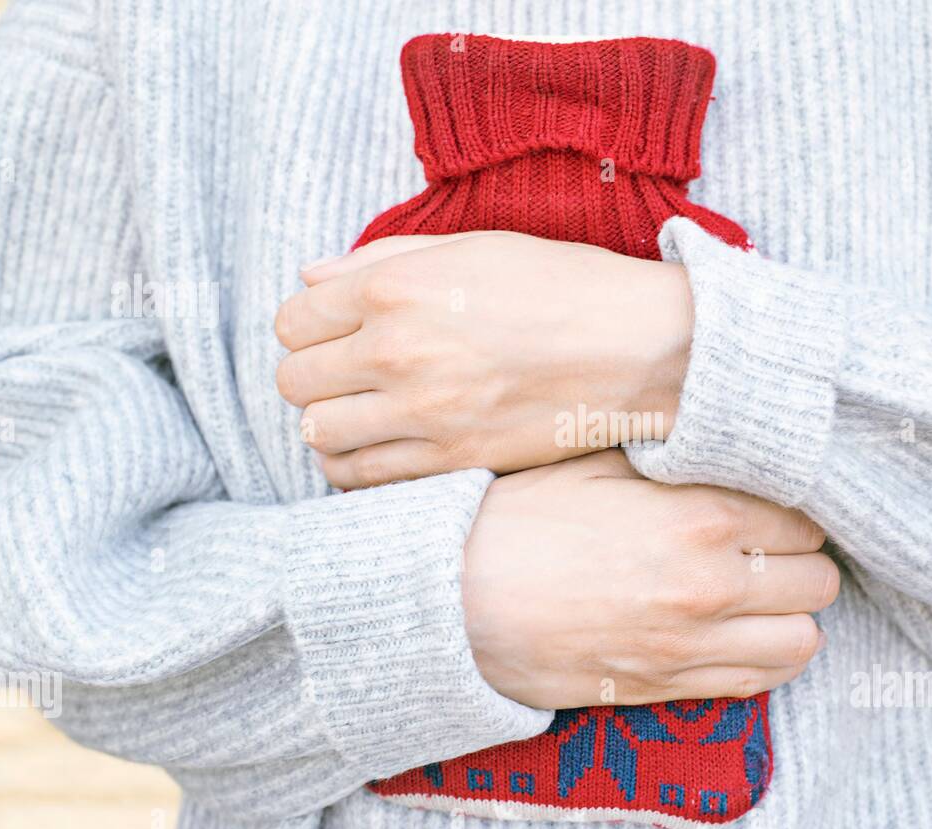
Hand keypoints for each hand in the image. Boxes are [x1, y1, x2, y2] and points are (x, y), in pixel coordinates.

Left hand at [274, 231, 692, 488]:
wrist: (638, 349)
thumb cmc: (561, 287)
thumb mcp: (470, 247)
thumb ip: (380, 259)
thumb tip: (309, 276)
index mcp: (396, 288)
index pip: (293, 321)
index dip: (307, 328)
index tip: (332, 333)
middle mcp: (397, 352)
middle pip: (294, 382)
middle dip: (312, 376)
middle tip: (345, 374)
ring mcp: (423, 414)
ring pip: (319, 435)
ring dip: (329, 424)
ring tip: (360, 414)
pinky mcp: (452, 461)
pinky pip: (363, 478)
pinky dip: (357, 466)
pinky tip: (381, 447)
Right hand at [461, 450, 837, 709]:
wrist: (453, 602)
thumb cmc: (518, 521)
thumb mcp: (596, 461)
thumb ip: (675, 457)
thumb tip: (725, 443)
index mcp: (700, 517)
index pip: (804, 516)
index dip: (790, 508)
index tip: (766, 504)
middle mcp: (711, 586)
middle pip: (816, 578)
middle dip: (799, 559)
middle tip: (767, 546)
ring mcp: (694, 647)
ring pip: (804, 637)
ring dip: (792, 612)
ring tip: (760, 593)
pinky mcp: (670, 688)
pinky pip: (763, 681)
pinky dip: (769, 655)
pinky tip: (743, 632)